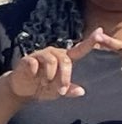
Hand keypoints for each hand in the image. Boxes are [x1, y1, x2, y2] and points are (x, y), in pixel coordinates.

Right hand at [7, 28, 121, 100]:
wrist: (22, 89)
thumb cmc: (43, 87)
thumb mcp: (57, 91)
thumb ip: (69, 90)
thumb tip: (81, 91)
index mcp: (64, 59)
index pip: (79, 49)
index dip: (90, 41)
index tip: (100, 32)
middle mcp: (54, 53)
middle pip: (65, 60)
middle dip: (64, 77)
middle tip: (61, 90)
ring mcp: (40, 55)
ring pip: (52, 61)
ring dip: (50, 77)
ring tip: (45, 84)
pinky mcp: (28, 58)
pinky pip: (35, 64)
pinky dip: (36, 75)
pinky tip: (33, 78)